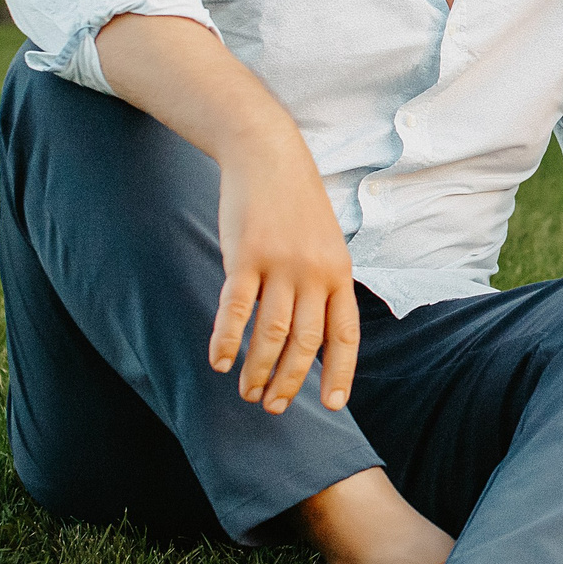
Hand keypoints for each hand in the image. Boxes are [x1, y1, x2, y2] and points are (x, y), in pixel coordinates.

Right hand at [207, 137, 361, 413]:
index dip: (339, 373)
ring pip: (270, 334)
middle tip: (274, 407)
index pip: (344, 336)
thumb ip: (324, 286)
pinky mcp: (246, 255)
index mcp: (339, 273)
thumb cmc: (297, 206)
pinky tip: (218, 362)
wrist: (269, 155)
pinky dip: (226, 339)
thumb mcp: (326, 244)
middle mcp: (315, 273)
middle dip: (290, 382)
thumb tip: (319, 334)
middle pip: (305, 343)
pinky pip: (236, 308)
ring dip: (258, 370)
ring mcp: (280, 264)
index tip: (334, 405)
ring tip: (248, 393)